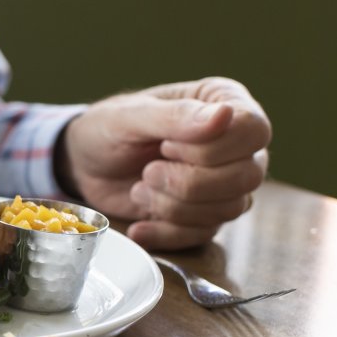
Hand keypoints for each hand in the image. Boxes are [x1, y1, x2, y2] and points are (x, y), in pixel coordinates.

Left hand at [57, 77, 269, 249]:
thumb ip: (175, 115)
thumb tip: (225, 115)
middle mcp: (236, 143)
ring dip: (174, 206)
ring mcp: (225, 181)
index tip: (165, 146)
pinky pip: (206, 233)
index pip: (252, 130)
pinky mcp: (206, 214)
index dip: (209, 149)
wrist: (83, 165)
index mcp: (226, 103)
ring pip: (230, 208)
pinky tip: (140, 223)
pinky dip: (167, 231)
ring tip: (141, 187)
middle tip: (149, 170)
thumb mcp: (131, 117)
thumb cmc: (108, 129)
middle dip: (188, 182)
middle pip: (247, 176)